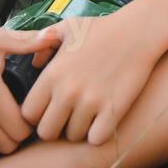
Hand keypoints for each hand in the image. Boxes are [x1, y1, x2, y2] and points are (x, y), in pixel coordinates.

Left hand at [22, 3, 165, 144]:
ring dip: (79, 130)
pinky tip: (102, 120)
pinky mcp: (113, 110)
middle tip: (67, 117)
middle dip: (55, 128)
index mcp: (52, 75)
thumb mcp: (68, 29)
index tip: (49, 109)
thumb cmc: (102, 29)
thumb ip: (43, 44)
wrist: (138, 31)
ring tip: (87, 115)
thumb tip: (35, 63)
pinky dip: (98, 134)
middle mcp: (67, 92)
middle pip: (46, 132)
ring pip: (72, 136)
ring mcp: (91, 102)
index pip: (28, 114)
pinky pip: (96, 139)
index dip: (37, 115)